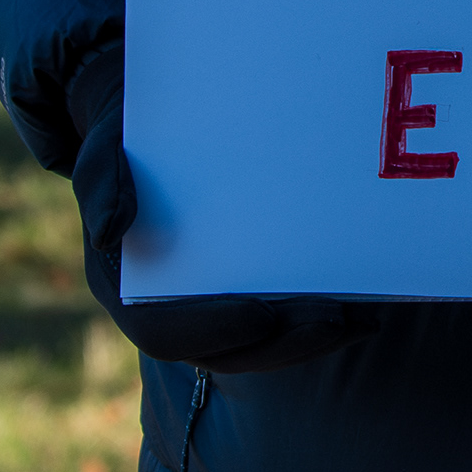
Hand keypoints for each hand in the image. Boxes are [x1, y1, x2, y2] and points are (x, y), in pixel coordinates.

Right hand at [68, 48, 377, 375]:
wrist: (153, 121)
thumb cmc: (128, 134)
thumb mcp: (107, 144)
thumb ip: (103, 178)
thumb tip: (107, 231)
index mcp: (128, 286)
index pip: (163, 332)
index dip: (212, 332)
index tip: (260, 316)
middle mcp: (172, 306)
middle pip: (228, 350)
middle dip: (283, 344)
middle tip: (335, 320)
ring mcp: (215, 301)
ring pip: (264, 344)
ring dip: (314, 338)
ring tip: (363, 317)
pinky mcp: (253, 286)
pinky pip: (287, 317)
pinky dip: (326, 317)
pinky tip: (369, 302)